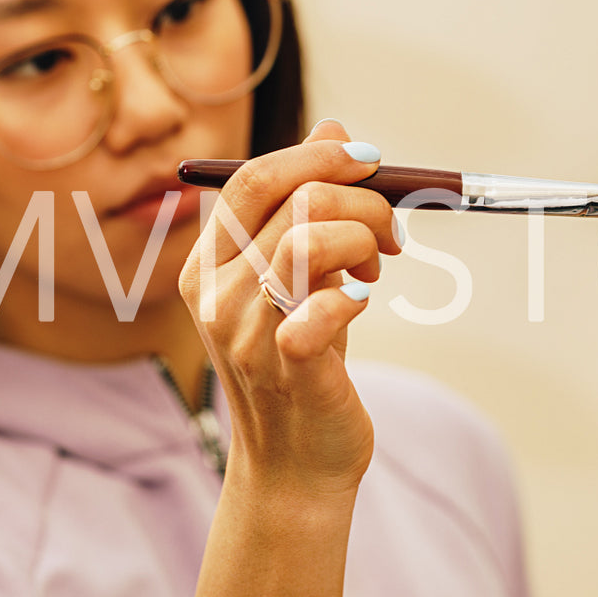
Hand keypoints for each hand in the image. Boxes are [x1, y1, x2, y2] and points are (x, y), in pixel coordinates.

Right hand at [179, 121, 401, 499]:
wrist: (295, 467)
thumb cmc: (301, 365)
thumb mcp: (296, 280)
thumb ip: (306, 207)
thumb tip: (335, 130)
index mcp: (208, 264)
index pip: (253, 179)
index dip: (317, 156)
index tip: (370, 162)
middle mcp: (217, 294)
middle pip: (292, 199)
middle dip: (360, 199)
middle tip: (388, 231)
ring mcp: (247, 332)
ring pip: (309, 239)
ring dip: (362, 240)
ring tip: (373, 269)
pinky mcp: (288, 367)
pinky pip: (325, 304)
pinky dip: (354, 295)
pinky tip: (359, 307)